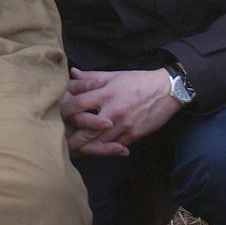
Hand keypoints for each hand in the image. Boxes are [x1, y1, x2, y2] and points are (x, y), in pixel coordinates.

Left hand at [61, 67, 180, 155]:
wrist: (167, 90)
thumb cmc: (138, 81)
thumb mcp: (114, 75)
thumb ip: (91, 77)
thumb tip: (73, 73)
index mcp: (105, 93)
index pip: (78, 104)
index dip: (65, 111)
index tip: (58, 116)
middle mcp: (112, 111)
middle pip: (86, 130)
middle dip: (73, 138)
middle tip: (62, 142)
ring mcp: (124, 126)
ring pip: (100, 143)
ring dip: (87, 148)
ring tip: (76, 150)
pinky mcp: (134, 135)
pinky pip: (115, 147)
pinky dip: (106, 150)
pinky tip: (97, 151)